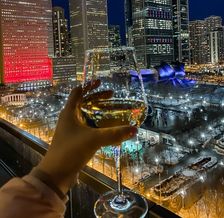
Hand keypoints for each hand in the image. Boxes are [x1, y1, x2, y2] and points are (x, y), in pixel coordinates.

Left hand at [35, 80, 136, 194]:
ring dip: (98, 111)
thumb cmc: (71, 150)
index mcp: (69, 112)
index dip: (88, 85)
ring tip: (112, 110)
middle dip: (97, 98)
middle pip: (84, 102)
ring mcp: (71, 130)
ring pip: (86, 115)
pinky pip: (88, 127)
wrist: (56, 174)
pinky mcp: (75, 140)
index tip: (100, 82)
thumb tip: (134, 129)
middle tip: (112, 95)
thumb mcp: (94, 139)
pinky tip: (107, 129)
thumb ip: (114, 134)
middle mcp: (69, 118)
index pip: (78, 92)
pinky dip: (97, 125)